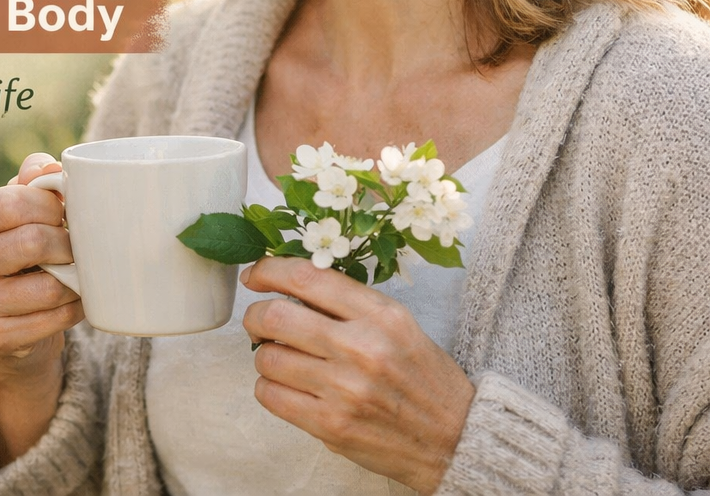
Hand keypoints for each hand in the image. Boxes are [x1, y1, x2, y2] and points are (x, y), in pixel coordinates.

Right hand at [0, 152, 82, 467]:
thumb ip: (31, 181)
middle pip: (31, 242)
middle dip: (67, 241)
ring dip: (76, 278)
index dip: (49, 204)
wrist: (4, 325)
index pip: (10, 203)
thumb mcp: (15, 212)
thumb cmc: (16, 254)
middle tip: (77, 244)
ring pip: (46, 286)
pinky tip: (76, 300)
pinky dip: (74, 308)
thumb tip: (52, 166)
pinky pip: (53, 320)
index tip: (64, 211)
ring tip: (81, 272)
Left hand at [240, 256, 475, 495]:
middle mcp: (362, 347)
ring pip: (267, 357)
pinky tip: (285, 386)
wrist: (454, 439)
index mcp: (381, 315)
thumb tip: (290, 287)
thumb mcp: (398, 326)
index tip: (256, 275)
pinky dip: (268, 387)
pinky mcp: (331, 424)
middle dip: (255, 315)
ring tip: (280, 358)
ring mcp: (344, 388)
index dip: (270, 270)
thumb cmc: (424, 379)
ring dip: (264, 355)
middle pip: (275, 315)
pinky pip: (270, 396)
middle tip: (258, 321)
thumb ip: (348, 305)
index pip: (309, 277)